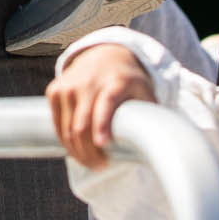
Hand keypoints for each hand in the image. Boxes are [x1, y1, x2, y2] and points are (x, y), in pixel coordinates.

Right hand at [47, 44, 155, 166]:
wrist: (104, 54)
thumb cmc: (128, 81)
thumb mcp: (144, 91)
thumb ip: (151, 114)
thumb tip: (163, 142)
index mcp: (115, 81)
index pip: (106, 102)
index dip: (102, 124)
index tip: (103, 143)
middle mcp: (88, 81)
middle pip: (82, 125)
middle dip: (90, 152)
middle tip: (102, 166)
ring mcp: (68, 85)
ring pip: (67, 130)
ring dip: (78, 153)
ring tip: (92, 163)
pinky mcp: (55, 90)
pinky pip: (57, 126)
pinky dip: (66, 143)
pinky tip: (77, 151)